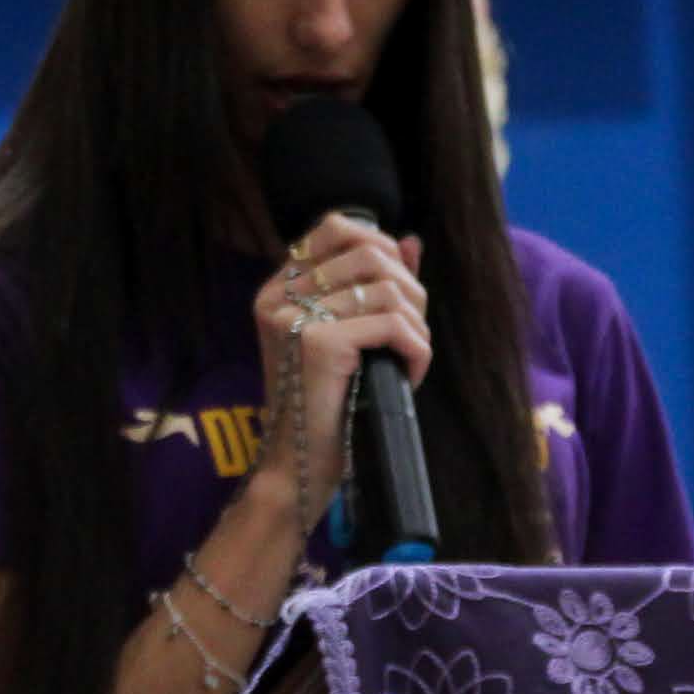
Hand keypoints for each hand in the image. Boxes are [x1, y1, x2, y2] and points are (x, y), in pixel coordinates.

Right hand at [258, 221, 428, 497]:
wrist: (299, 466)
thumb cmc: (326, 405)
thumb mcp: (347, 338)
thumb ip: (373, 286)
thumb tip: (410, 241)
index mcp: (277, 290)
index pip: (334, 227)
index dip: (379, 244)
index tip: (397, 284)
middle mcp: (279, 297)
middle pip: (369, 252)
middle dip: (410, 289)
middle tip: (412, 332)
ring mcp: (295, 318)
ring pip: (387, 289)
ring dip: (416, 325)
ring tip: (410, 358)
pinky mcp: (319, 344)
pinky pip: (393, 325)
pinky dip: (416, 350)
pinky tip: (410, 375)